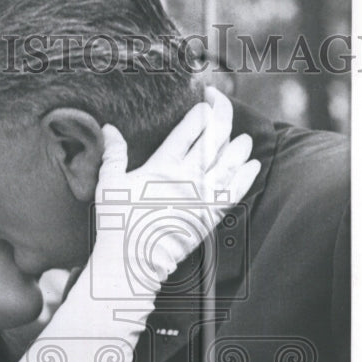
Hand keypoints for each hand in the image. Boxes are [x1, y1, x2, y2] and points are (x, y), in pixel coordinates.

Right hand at [91, 87, 260, 297]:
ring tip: (243, 138)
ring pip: (231, 161)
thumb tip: (109, 128)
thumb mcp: (109, 184)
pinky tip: (253, 165)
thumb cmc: (118, 224)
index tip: (204, 100)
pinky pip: (237, 190)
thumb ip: (113, 153)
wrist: (133, 261)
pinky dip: (247, 175)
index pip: (191, 127)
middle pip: (215, 137)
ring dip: (239, 145)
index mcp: (163, 165)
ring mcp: (203, 196)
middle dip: (223, 115)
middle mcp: (188, 177)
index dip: (202, 110)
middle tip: (222, 104)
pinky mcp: (211, 216)